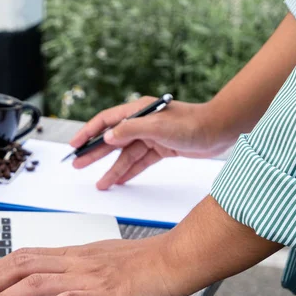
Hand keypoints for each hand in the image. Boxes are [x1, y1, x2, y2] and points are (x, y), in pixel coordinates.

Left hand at [0, 235, 182, 295]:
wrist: (170, 261)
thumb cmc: (142, 262)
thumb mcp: (101, 257)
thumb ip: (78, 264)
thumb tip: (59, 273)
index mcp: (73, 254)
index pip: (26, 254)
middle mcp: (73, 262)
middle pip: (22, 265)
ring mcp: (85, 277)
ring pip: (34, 282)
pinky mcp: (101, 295)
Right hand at [70, 97, 231, 189]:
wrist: (221, 130)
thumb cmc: (193, 124)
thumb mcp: (158, 126)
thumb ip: (130, 130)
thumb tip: (107, 137)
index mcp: (138, 111)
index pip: (105, 122)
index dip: (87, 133)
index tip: (74, 145)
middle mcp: (142, 123)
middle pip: (112, 140)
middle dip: (94, 153)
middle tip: (78, 165)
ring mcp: (151, 136)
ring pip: (125, 155)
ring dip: (112, 169)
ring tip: (100, 183)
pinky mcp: (161, 148)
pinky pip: (140, 162)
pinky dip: (130, 172)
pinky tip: (120, 181)